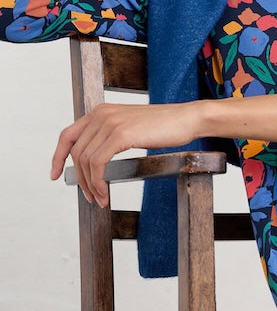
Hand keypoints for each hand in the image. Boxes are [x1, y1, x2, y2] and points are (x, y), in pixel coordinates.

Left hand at [51, 101, 201, 206]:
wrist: (187, 119)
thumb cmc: (165, 126)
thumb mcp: (131, 128)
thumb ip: (111, 136)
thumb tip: (97, 160)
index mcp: (101, 111)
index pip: (68, 135)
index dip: (58, 157)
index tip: (56, 175)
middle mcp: (101, 114)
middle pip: (76, 152)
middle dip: (80, 179)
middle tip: (90, 196)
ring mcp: (109, 122)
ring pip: (86, 160)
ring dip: (91, 184)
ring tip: (101, 198)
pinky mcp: (120, 134)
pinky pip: (98, 163)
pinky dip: (98, 181)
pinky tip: (105, 191)